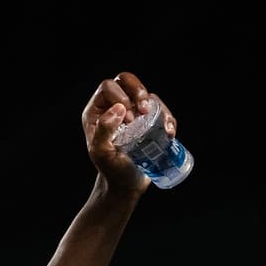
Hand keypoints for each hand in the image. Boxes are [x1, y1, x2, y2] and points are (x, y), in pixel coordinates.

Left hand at [82, 71, 169, 193]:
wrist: (126, 184)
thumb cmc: (111, 170)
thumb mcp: (102, 153)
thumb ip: (103, 131)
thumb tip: (118, 109)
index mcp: (96, 112)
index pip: (108, 87)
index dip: (120, 97)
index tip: (127, 121)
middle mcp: (113, 108)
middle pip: (127, 81)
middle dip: (139, 90)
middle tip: (144, 111)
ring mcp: (132, 113)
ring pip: (146, 93)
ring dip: (156, 104)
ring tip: (160, 127)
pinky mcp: (148, 121)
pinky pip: (160, 109)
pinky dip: (167, 117)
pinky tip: (168, 132)